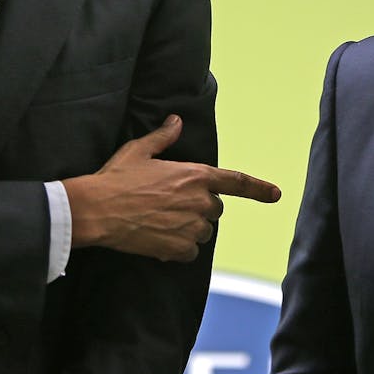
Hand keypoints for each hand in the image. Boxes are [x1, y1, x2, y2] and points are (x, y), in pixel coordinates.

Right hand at [63, 115, 280, 261]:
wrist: (97, 211)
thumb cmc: (116, 178)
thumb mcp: (139, 150)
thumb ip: (163, 137)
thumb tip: (176, 121)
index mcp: (194, 175)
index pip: (236, 182)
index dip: (259, 188)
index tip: (276, 194)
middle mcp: (199, 201)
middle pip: (216, 209)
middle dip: (199, 208)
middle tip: (170, 205)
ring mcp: (190, 227)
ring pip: (204, 232)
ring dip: (189, 229)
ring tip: (160, 222)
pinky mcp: (179, 249)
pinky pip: (190, 252)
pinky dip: (178, 248)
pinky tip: (157, 239)